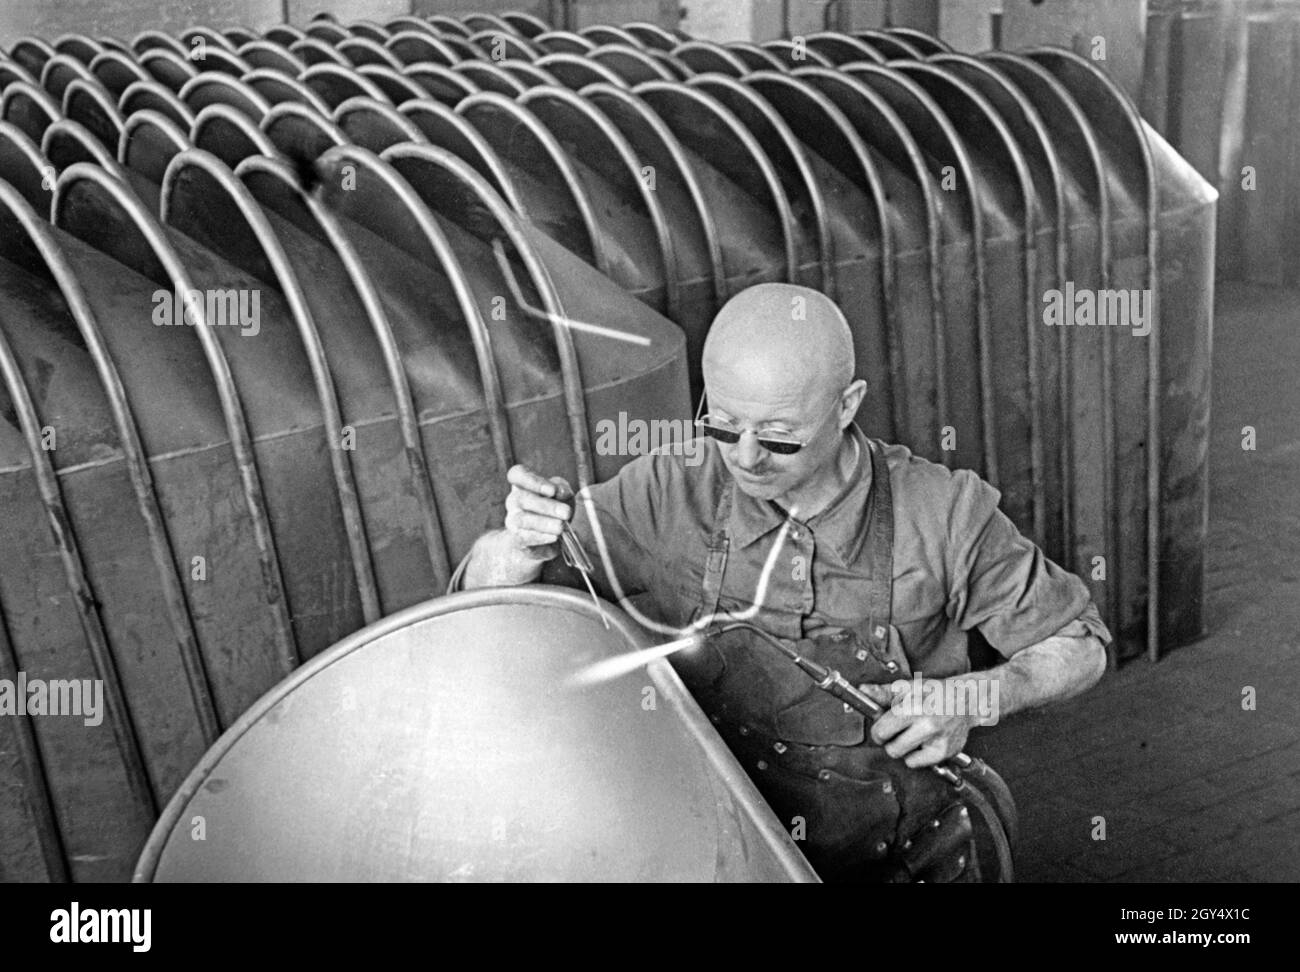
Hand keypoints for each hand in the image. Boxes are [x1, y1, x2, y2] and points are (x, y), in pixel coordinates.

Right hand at [502, 464, 573, 562]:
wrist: (546, 540)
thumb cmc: (555, 510)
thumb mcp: (563, 496)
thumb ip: (562, 489)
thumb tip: (560, 491)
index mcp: (524, 484)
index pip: (517, 474)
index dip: (532, 481)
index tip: (552, 491)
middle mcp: (514, 500)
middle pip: (521, 498)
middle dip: (546, 506)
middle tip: (566, 512)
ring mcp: (512, 520)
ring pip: (521, 519)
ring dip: (544, 523)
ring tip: (561, 527)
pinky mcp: (516, 539)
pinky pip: (524, 537)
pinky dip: (540, 537)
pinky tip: (554, 537)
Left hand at [863, 677, 979, 768]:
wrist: (967, 700)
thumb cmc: (936, 692)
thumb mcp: (910, 686)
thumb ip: (883, 692)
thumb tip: (863, 690)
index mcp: (914, 707)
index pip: (882, 732)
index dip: (878, 731)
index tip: (882, 727)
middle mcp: (927, 726)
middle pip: (892, 749)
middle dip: (889, 741)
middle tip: (898, 731)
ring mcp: (938, 741)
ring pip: (904, 758)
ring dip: (904, 749)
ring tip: (913, 734)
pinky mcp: (945, 753)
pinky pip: (918, 763)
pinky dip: (917, 756)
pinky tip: (924, 742)